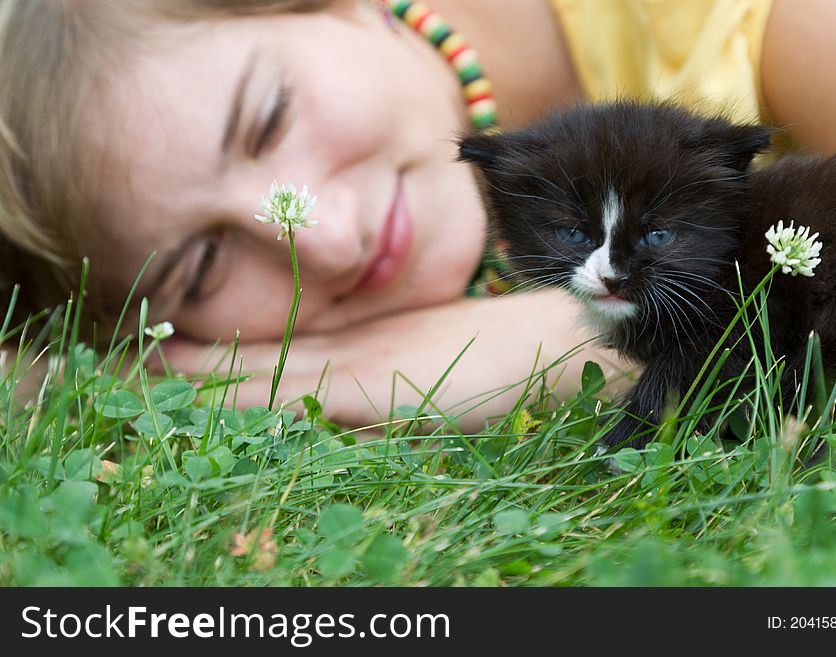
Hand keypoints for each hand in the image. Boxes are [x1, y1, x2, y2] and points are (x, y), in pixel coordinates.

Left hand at [158, 290, 631, 431]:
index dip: (225, 351)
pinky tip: (210, 404)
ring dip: (206, 377)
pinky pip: (296, 398)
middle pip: (257, 356)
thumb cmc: (502, 360)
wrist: (547, 343)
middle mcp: (349, 350)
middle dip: (196, 361)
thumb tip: (346, 415)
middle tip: (133, 356)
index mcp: (362, 346)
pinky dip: (250, 399)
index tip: (175, 348)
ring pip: (264, 372)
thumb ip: (392, 388)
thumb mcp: (437, 373)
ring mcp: (356, 367)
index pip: (279, 350)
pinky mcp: (371, 389)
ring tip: (148, 371)